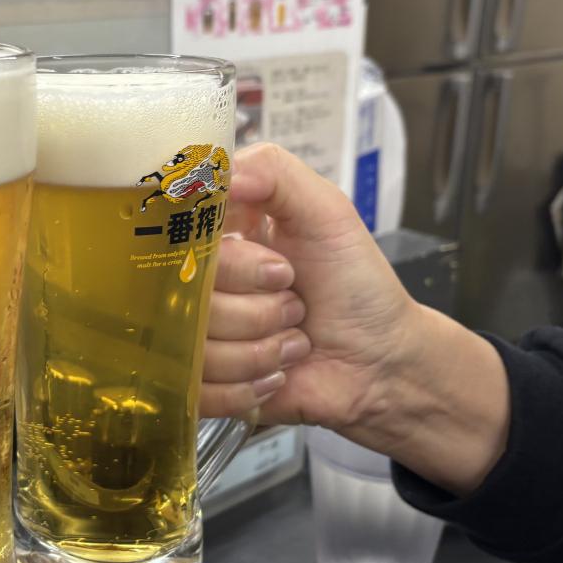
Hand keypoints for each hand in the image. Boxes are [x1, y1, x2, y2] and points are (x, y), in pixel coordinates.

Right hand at [200, 144, 508, 494]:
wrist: (381, 361)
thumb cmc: (357, 286)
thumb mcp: (327, 213)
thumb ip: (275, 173)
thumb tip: (224, 173)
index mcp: (219, 237)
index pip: (181, 238)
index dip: (232, 261)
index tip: (278, 268)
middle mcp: (200, 284)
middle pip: (188, 298)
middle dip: (260, 308)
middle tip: (296, 302)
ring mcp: (197, 337)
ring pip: (195, 347)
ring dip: (261, 350)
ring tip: (293, 341)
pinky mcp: (202, 385)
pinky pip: (198, 389)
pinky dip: (249, 385)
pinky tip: (278, 372)